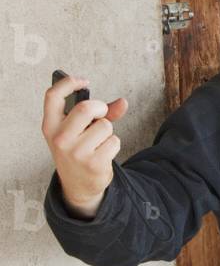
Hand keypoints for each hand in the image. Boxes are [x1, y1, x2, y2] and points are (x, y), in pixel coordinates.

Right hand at [42, 74, 128, 218]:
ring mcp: (75, 152)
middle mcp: (59, 138)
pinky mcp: (92, 163)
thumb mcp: (78, 131)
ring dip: (108, 131)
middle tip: (101, 115)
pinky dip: (113, 144)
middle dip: (100, 108)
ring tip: (97, 142)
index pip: (52, 96)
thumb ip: (99, 113)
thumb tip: (123, 102)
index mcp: (50, 126)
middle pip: (86, 108)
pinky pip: (114, 141)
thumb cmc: (78, 149)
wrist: (78, 185)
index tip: (84, 81)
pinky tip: (103, 154)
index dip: (68, 83)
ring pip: (105, 125)